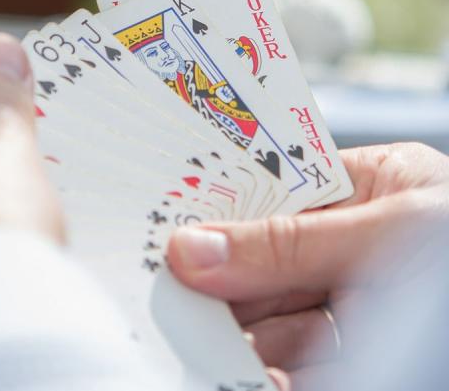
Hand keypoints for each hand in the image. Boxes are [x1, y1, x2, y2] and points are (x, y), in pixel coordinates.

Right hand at [167, 143, 448, 389]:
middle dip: (216, 276)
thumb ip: (289, 245)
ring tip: (196, 335)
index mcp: (367, 189)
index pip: (271, 192)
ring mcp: (344, 304)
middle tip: (166, 288)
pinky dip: (262, 365)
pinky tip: (244, 367)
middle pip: (258, 259)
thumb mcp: (391, 235)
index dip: (219, 204)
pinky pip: (284, 357)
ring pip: (265, 315)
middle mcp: (348, 245)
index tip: (165, 223)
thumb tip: (193, 249)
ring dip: (231, 329)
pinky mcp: (343, 355)